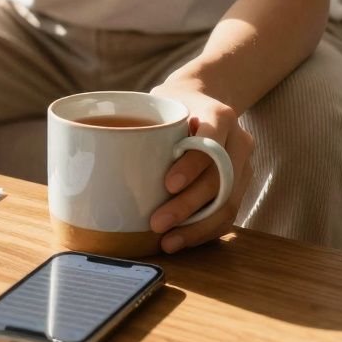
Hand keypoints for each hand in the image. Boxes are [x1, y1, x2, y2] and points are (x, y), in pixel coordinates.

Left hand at [147, 80, 253, 252]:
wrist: (202, 99)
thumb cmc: (172, 103)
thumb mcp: (159, 100)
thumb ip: (143, 122)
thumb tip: (97, 152)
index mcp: (220, 115)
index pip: (211, 143)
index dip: (191, 166)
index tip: (167, 184)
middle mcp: (239, 140)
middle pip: (220, 180)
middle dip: (188, 206)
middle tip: (156, 224)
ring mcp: (244, 165)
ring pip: (228, 203)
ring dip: (197, 228)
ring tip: (168, 242)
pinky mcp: (240, 185)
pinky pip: (227, 214)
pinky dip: (204, 231)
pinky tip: (181, 241)